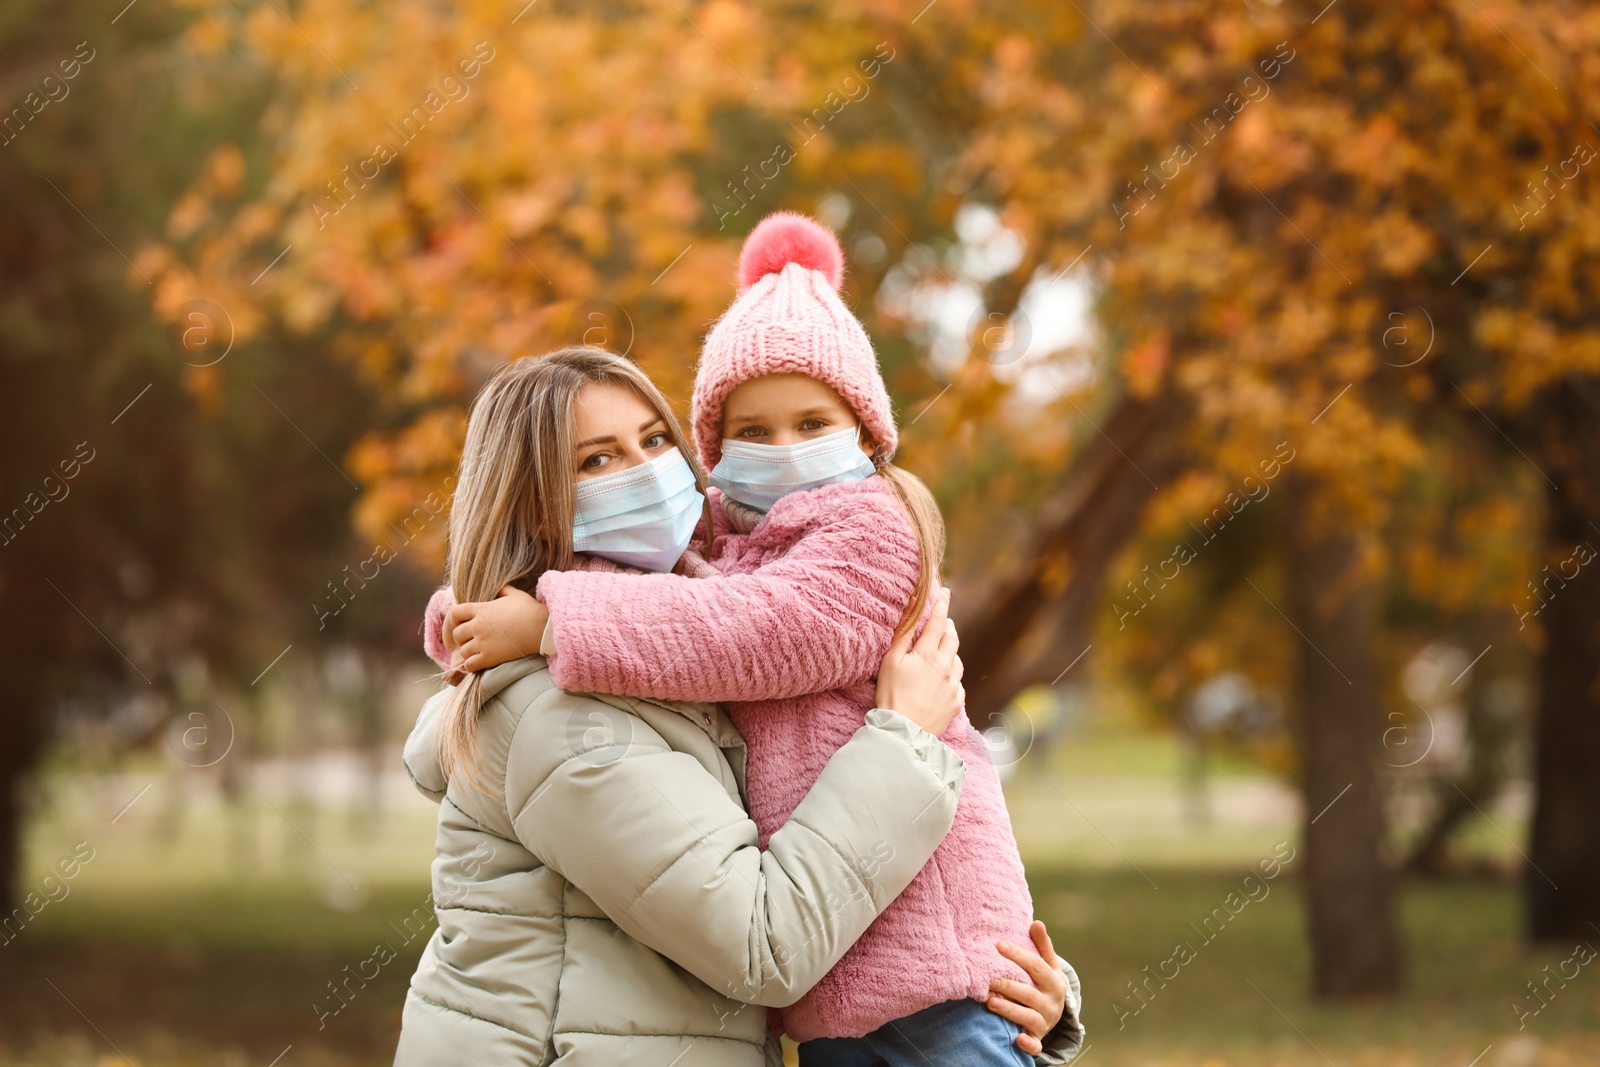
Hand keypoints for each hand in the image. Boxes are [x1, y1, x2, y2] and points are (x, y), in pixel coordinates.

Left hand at [443, 585, 548, 682]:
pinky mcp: (489, 657)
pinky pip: (470, 665)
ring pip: (463, 651)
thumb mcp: (514, 594)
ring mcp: (483, 642)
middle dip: (462, 638)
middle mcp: (478, 626)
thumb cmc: (529, 610)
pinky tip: (480, 662)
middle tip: (472, 640)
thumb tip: (497, 587)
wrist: (540, 628)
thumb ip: (501, 589)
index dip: (456, 619)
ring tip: (478, 653)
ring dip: (469, 653)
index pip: (454, 613)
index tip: (463, 624)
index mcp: (481, 609)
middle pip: (457, 634)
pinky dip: (472, 665)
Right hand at [874, 588, 962, 736]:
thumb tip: (912, 605)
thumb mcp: (891, 660)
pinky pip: (958, 684)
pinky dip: (952, 677)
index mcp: (928, 653)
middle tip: (944, 622)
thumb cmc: (892, 695)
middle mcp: (946, 666)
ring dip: (951, 652)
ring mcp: (953, 685)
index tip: (945, 592)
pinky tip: (943, 681)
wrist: (904, 732)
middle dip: (948, 627)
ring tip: (942, 652)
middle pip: (952, 638)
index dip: (942, 604)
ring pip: (957, 660)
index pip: (938, 621)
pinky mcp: (956, 702)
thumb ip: (903, 632)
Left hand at [985, 920, 1067, 1055]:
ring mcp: (1046, 1021)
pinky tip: (1017, 1038)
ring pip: (1029, 1016)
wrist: (1056, 1013)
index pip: (1036, 966)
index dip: (1018, 955)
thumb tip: (1036, 922)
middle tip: (988, 979)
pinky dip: (1028, 1043)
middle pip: (1029, 993)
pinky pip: (1035, 1043)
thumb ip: (1042, 945)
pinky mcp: (1039, 1038)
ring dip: (1010, 1009)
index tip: (998, 945)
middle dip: (1008, 985)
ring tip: (990, 1001)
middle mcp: (1051, 1002)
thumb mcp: (1048, 965)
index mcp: (1054, 981)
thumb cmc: (1044, 983)